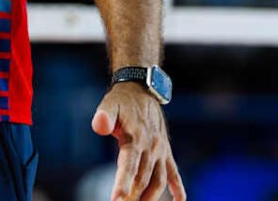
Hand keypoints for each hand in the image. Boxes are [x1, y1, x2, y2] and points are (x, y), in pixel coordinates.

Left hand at [91, 82, 185, 200]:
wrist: (143, 88)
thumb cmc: (122, 100)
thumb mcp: (110, 104)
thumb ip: (104, 116)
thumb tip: (99, 126)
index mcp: (135, 138)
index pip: (129, 166)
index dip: (122, 184)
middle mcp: (151, 147)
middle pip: (143, 179)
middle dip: (133, 197)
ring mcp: (160, 150)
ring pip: (159, 181)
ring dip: (151, 197)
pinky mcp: (166, 151)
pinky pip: (174, 173)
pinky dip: (178, 188)